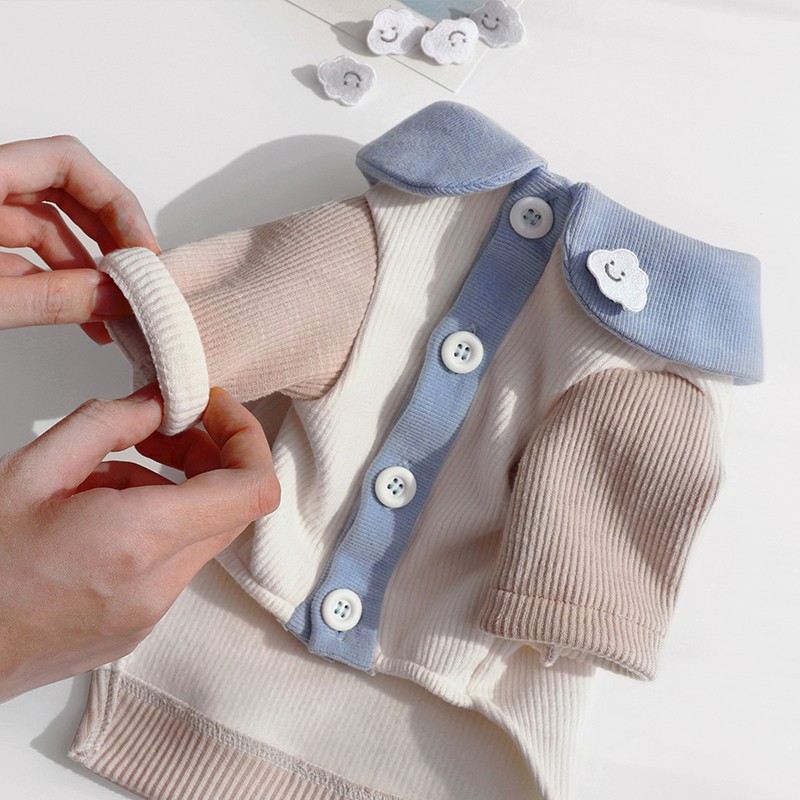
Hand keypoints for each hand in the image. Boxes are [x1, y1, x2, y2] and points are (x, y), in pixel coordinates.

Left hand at [0, 135, 158, 340]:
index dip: (115, 200)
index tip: (142, 248)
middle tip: (140, 274)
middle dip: (110, 235)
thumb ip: (48, 298)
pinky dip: (58, 284)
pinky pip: (25, 257)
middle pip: (65, 191)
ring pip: (47, 228)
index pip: (66, 161)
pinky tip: (85, 316)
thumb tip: (114, 298)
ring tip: (116, 307)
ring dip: (88, 268)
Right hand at [0, 385, 278, 700]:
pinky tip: (100, 515)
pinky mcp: (138, 627)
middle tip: (160, 431)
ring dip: (175, 491)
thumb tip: (158, 405)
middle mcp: (158, 585)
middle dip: (208, 456)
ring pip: (201, 533)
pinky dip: (157, 527)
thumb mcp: (31, 471)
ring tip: (106, 476)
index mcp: (140, 540)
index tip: (214, 409)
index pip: (252, 488)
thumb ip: (106, 424)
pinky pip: (175, 562)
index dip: (246, 438)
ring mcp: (151, 613)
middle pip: (232, 507)